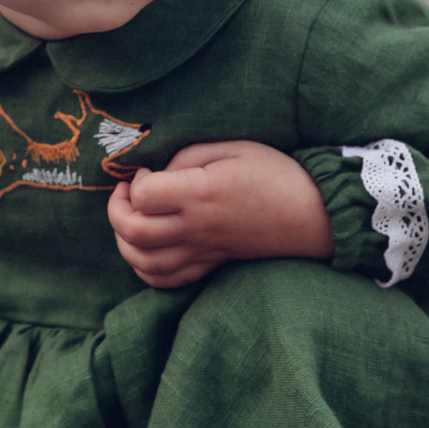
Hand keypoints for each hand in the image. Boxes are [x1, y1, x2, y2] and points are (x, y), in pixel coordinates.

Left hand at [107, 140, 333, 288]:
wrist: (312, 216)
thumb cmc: (276, 174)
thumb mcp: (234, 147)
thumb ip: (188, 155)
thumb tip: (156, 174)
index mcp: (202, 193)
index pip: (143, 196)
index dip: (135, 182)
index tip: (148, 172)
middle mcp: (197, 228)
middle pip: (133, 231)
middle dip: (116, 211)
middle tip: (127, 193)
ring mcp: (202, 252)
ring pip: (143, 262)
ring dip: (125, 242)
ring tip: (132, 220)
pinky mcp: (209, 265)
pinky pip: (166, 280)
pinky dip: (146, 269)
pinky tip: (148, 248)